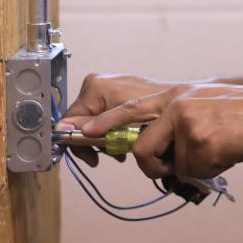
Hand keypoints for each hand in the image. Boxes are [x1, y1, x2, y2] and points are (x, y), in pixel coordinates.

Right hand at [57, 73, 192, 165]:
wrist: (180, 103)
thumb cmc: (158, 110)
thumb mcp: (123, 124)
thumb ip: (93, 126)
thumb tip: (62, 131)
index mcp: (94, 87)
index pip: (69, 121)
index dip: (78, 143)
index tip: (93, 158)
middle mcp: (98, 84)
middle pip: (81, 123)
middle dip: (96, 143)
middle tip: (113, 154)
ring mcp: (108, 88)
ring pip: (93, 123)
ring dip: (106, 140)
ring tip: (122, 150)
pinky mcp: (117, 95)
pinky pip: (105, 117)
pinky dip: (113, 132)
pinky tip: (125, 142)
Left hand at [85, 83, 242, 179]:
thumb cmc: (241, 115)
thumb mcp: (203, 103)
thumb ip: (178, 119)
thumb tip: (162, 148)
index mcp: (176, 95)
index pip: (132, 109)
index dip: (106, 122)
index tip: (85, 131)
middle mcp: (176, 106)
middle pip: (139, 142)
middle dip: (144, 161)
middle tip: (152, 163)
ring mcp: (186, 123)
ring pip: (168, 163)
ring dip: (186, 166)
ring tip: (212, 150)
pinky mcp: (199, 142)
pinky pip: (191, 169)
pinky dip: (207, 168)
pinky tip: (224, 152)